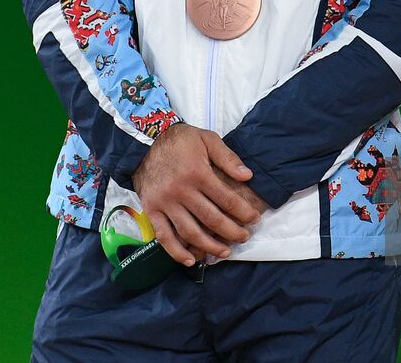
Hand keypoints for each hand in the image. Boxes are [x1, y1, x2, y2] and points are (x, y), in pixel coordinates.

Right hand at [131, 123, 263, 265]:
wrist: (145, 141)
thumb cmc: (180, 140)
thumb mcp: (208, 139)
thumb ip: (228, 158)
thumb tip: (248, 176)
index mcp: (198, 173)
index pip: (226, 199)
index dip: (243, 212)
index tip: (254, 219)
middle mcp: (181, 191)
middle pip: (211, 219)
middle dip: (231, 232)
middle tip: (244, 237)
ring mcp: (165, 203)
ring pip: (190, 232)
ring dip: (209, 246)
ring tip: (224, 252)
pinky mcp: (151, 210)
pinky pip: (164, 236)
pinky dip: (176, 252)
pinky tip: (190, 261)